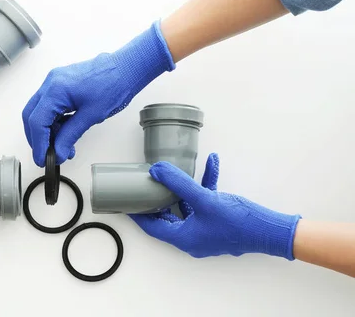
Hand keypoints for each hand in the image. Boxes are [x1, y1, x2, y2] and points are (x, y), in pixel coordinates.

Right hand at [22, 21, 174, 165]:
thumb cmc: (113, 84)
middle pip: (31, 116)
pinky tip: (65, 131)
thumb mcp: (91, 116)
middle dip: (37, 138)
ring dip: (47, 131)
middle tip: (47, 154)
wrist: (125, 68)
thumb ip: (70, 136)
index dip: (38, 144)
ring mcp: (54, 82)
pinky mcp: (61, 84)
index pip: (37, 122)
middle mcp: (51, 83)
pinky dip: (54, 121)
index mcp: (56, 89)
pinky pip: (49, 105)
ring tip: (62, 145)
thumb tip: (58, 152)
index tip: (43, 158)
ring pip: (39, 111)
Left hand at [130, 154, 300, 258]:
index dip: (139, 213)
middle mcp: (193, 236)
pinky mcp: (218, 221)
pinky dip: (206, 184)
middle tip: (147, 183)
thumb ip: (179, 183)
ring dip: (185, 186)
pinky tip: (212, 164)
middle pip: (167, 216)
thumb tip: (157, 170)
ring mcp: (206, 229)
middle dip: (158, 197)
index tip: (128, 202)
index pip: (152, 227)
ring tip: (177, 169)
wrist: (272, 230)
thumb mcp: (205, 199)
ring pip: (187, 205)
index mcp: (185, 237)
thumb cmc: (239, 222)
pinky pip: (206, 201)